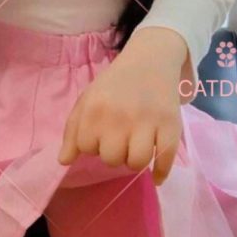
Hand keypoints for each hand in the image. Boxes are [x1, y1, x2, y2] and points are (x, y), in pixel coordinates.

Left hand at [57, 54, 183, 186]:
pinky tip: (157, 175)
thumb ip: (73, 130)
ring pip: (137, 162)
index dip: (93, 144)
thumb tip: (64, 161)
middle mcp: (120, 116)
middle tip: (121, 140)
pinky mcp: (171, 125)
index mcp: (96, 109)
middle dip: (115, 153)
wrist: (150, 61)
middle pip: (111, 159)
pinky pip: (165, 159)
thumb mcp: (87, 100)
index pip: (87, 148)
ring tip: (136, 149)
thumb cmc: (114, 85)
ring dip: (135, 161)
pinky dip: (160, 172)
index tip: (102, 134)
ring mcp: (148, 121)